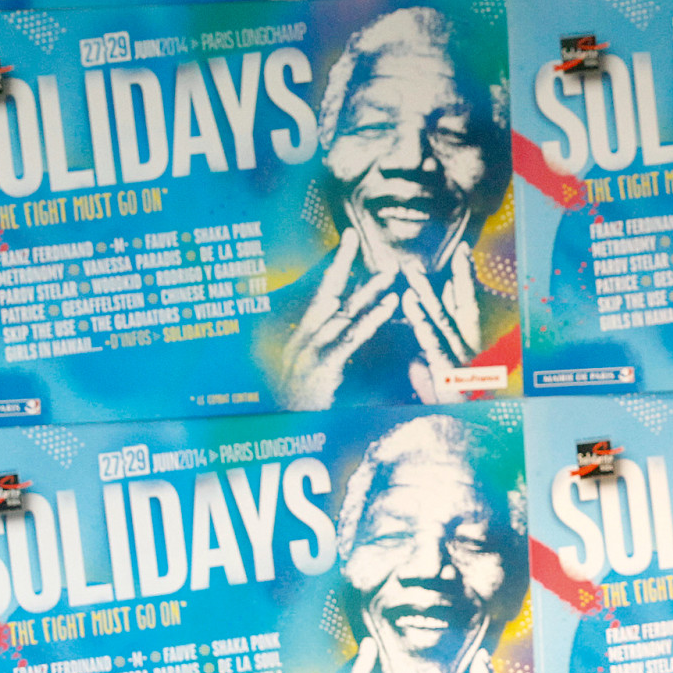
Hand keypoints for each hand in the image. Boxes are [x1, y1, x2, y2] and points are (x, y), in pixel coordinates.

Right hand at [275, 229, 399, 410]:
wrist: (283, 437)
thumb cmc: (303, 409)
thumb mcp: (314, 375)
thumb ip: (331, 351)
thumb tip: (348, 328)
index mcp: (299, 337)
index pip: (318, 294)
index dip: (333, 267)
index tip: (347, 239)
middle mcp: (300, 339)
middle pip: (324, 292)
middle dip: (339, 262)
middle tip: (354, 235)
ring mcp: (308, 352)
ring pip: (341, 312)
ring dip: (367, 289)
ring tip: (390, 271)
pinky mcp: (321, 368)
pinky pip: (350, 339)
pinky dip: (371, 319)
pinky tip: (389, 305)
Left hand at [404, 245, 483, 403]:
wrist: (463, 433)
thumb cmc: (449, 405)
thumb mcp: (438, 373)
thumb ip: (432, 351)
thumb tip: (421, 336)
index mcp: (470, 345)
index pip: (467, 303)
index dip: (464, 277)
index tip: (463, 251)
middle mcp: (470, 347)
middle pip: (460, 304)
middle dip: (452, 275)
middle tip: (447, 249)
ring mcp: (461, 359)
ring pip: (442, 318)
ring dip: (426, 292)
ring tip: (412, 272)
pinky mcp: (448, 371)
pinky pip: (432, 341)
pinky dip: (421, 320)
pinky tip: (411, 303)